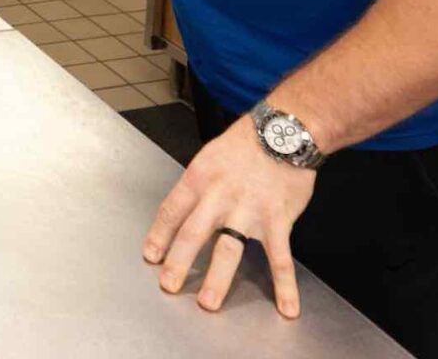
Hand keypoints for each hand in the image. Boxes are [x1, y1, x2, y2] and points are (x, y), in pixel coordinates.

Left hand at [142, 116, 312, 319]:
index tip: (151, 256)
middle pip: (192, 233)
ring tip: (207, 303)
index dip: (159, 235)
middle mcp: (219, 195)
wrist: (284, 130)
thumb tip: (185, 210)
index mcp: (199, 177)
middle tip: (168, 285)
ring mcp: (248, 210)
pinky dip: (285, 286)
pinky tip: (286, 307)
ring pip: (228, 249)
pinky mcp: (277, 220)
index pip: (172, 210)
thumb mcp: (211, 155)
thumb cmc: (246, 142)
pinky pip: (280, 258)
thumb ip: (199, 185)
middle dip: (178, 262)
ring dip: (217, 279)